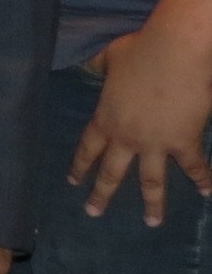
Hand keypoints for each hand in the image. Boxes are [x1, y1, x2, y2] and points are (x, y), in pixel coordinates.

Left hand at [71, 28, 211, 226]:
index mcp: (105, 118)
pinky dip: (203, 179)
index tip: (74, 181)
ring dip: (153, 204)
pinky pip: (194, 166)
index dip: (80, 165)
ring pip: (151, 181)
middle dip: (102, 195)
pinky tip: (207, 192)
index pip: (88, 148)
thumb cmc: (142, 50)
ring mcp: (155, 143)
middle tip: (94, 213)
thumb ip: (98, 66)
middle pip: (112, 172)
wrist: (176, 52)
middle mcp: (126, 137)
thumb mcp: (110, 57)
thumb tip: (89, 65)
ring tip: (152, 223)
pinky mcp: (184, 141)